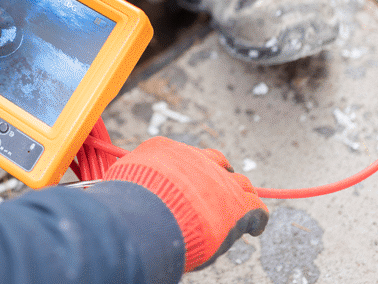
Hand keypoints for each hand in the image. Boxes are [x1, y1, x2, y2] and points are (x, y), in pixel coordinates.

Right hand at [103, 137, 267, 270]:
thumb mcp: (121, 180)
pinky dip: (256, 218)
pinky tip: (256, 227)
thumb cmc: (129, 201)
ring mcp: (220, 180)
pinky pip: (256, 208)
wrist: (149, 213)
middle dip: (218, 175)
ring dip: (240, 194)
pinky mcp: (238, 204)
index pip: (184, 155)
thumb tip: (121, 190)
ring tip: (241, 204)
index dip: (190, 170)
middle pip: (216, 162)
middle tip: (217, 190)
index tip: (190, 180)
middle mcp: (197, 160)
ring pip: (240, 183)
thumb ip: (131, 181)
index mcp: (166, 150)